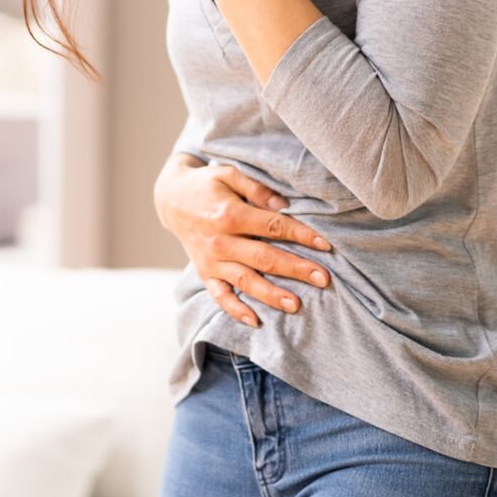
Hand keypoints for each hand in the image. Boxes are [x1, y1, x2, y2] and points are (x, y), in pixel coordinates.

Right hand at [154, 161, 331, 326]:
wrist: (171, 200)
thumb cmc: (206, 185)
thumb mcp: (229, 174)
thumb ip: (257, 189)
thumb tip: (284, 206)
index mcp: (229, 214)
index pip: (272, 226)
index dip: (300, 234)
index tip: (325, 244)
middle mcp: (220, 241)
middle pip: (264, 258)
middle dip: (296, 268)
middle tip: (323, 278)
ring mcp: (212, 261)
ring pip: (246, 281)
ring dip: (272, 295)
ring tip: (296, 305)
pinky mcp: (204, 273)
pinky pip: (220, 296)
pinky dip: (235, 311)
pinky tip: (255, 321)